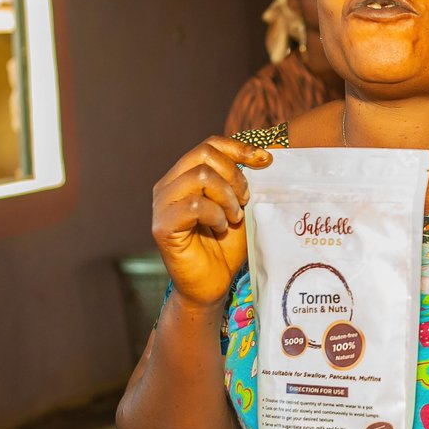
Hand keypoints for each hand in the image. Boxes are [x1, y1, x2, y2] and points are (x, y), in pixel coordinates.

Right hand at [151, 137, 271, 306]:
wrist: (213, 283)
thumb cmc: (227, 245)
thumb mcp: (240, 206)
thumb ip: (244, 182)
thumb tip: (265, 155)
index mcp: (185, 176)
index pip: (209, 145)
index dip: (239, 147)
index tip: (265, 160)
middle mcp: (169, 186)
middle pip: (204, 154)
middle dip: (235, 175)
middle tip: (246, 199)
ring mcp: (162, 205)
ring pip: (199, 176)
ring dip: (226, 196)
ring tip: (234, 216)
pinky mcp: (162, 227)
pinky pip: (194, 206)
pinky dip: (216, 215)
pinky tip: (221, 228)